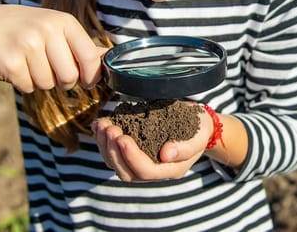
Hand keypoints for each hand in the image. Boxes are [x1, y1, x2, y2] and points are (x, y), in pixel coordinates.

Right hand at [0, 5, 105, 92]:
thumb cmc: (26, 29)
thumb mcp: (55, 28)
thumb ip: (81, 45)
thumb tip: (109, 60)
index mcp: (64, 22)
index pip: (91, 58)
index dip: (90, 76)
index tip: (85, 80)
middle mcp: (47, 30)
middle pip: (69, 77)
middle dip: (62, 82)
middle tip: (49, 69)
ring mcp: (27, 45)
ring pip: (47, 85)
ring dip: (39, 81)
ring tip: (28, 62)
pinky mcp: (9, 62)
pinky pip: (28, 88)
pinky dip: (23, 83)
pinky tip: (15, 66)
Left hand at [92, 103, 213, 181]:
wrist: (197, 126)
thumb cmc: (198, 130)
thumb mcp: (198, 136)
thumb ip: (185, 148)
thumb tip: (166, 154)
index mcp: (170, 170)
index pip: (145, 171)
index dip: (131, 156)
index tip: (122, 136)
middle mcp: (153, 172)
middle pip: (125, 172)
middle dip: (113, 150)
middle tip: (109, 128)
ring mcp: (140, 163)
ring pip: (115, 164)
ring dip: (104, 145)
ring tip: (102, 124)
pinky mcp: (132, 153)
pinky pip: (113, 153)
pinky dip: (102, 140)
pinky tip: (98, 125)